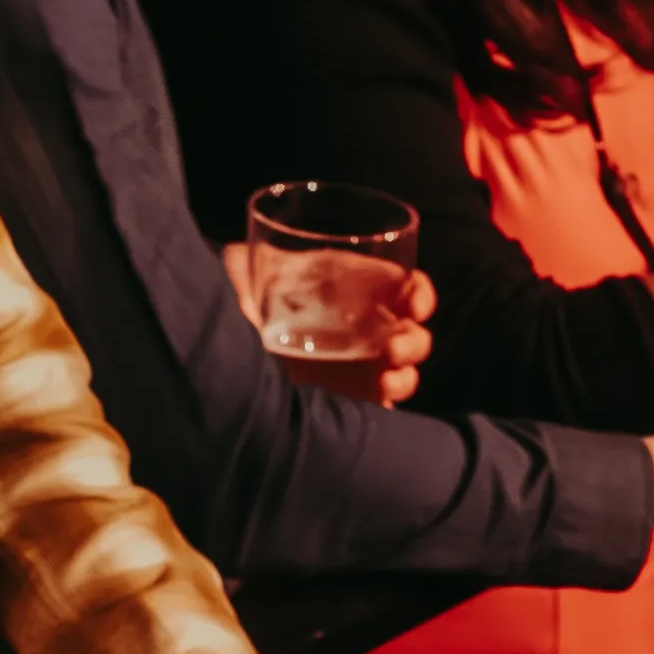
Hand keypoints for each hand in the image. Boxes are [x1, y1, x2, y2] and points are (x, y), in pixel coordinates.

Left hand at [219, 243, 433, 405]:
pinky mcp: (353, 394)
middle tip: (395, 346)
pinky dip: (391, 397)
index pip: (405, 288)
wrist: (234, 360)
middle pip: (412, 333)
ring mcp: (361, 363)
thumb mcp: (245, 278)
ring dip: (405, 372)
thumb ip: (243, 264)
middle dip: (414, 339)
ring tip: (388, 373)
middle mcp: (365, 326)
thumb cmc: (247, 306)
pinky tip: (379, 396)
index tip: (412, 302)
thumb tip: (234, 255)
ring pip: (405, 368)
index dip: (419, 293)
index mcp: (354, 291)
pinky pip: (386, 398)